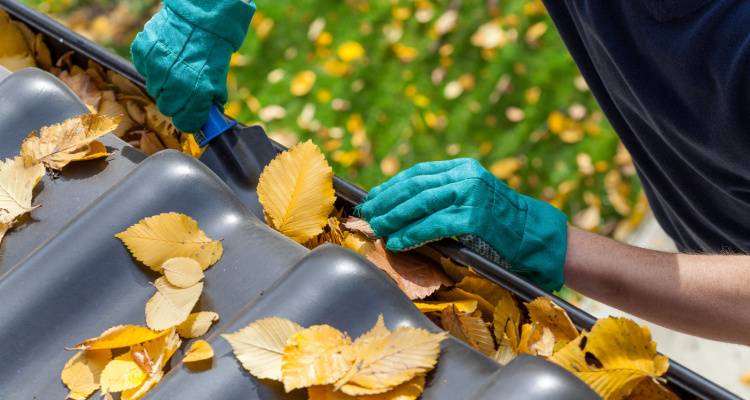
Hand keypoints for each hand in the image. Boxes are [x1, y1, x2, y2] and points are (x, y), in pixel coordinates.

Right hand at [131, 0, 254, 131]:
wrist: (200, 18)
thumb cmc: (212, 50)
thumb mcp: (218, 79)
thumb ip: (210, 102)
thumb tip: (209, 119)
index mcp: (197, 94)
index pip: (185, 123)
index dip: (188, 119)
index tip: (189, 115)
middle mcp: (175, 84)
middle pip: (167, 108)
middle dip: (175, 101)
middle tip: (183, 87)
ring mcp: (156, 69)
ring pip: (154, 89)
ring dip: (163, 83)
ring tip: (175, 67)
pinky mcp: (143, 53)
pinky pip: (144, 69)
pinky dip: (152, 66)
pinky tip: (165, 56)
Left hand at [357, 158, 567, 291]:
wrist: (536, 236)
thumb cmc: (501, 223)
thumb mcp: (473, 197)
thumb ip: (445, 195)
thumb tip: (402, 206)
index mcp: (464, 167)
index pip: (418, 173)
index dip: (391, 186)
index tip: (373, 198)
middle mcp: (466, 176)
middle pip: (415, 186)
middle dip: (387, 202)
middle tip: (368, 215)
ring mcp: (471, 195)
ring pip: (421, 204)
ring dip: (394, 218)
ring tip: (378, 228)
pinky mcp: (475, 217)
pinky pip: (434, 225)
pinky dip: (412, 234)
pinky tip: (399, 241)